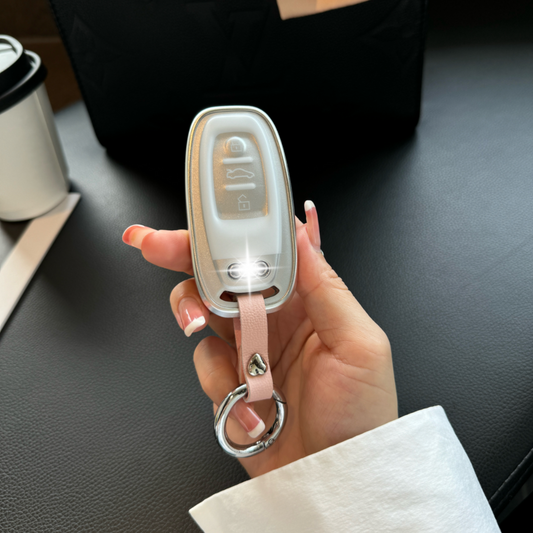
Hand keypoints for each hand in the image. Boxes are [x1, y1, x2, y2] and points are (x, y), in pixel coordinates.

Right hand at [122, 202, 397, 477]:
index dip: (232, 231)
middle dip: (185, 257)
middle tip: (154, 245)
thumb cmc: (361, 416)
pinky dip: (220, 383)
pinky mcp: (229, 381)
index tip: (204, 219)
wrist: (335, 479)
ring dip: (196, 321)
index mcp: (306, 301)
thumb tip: (301, 234)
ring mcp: (248, 349)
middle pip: (221, 274)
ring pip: (202, 314)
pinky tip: (249, 404)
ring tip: (209, 339)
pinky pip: (205, 364)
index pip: (264, 252)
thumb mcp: (359, 345)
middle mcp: (273, 319)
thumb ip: (326, 287)